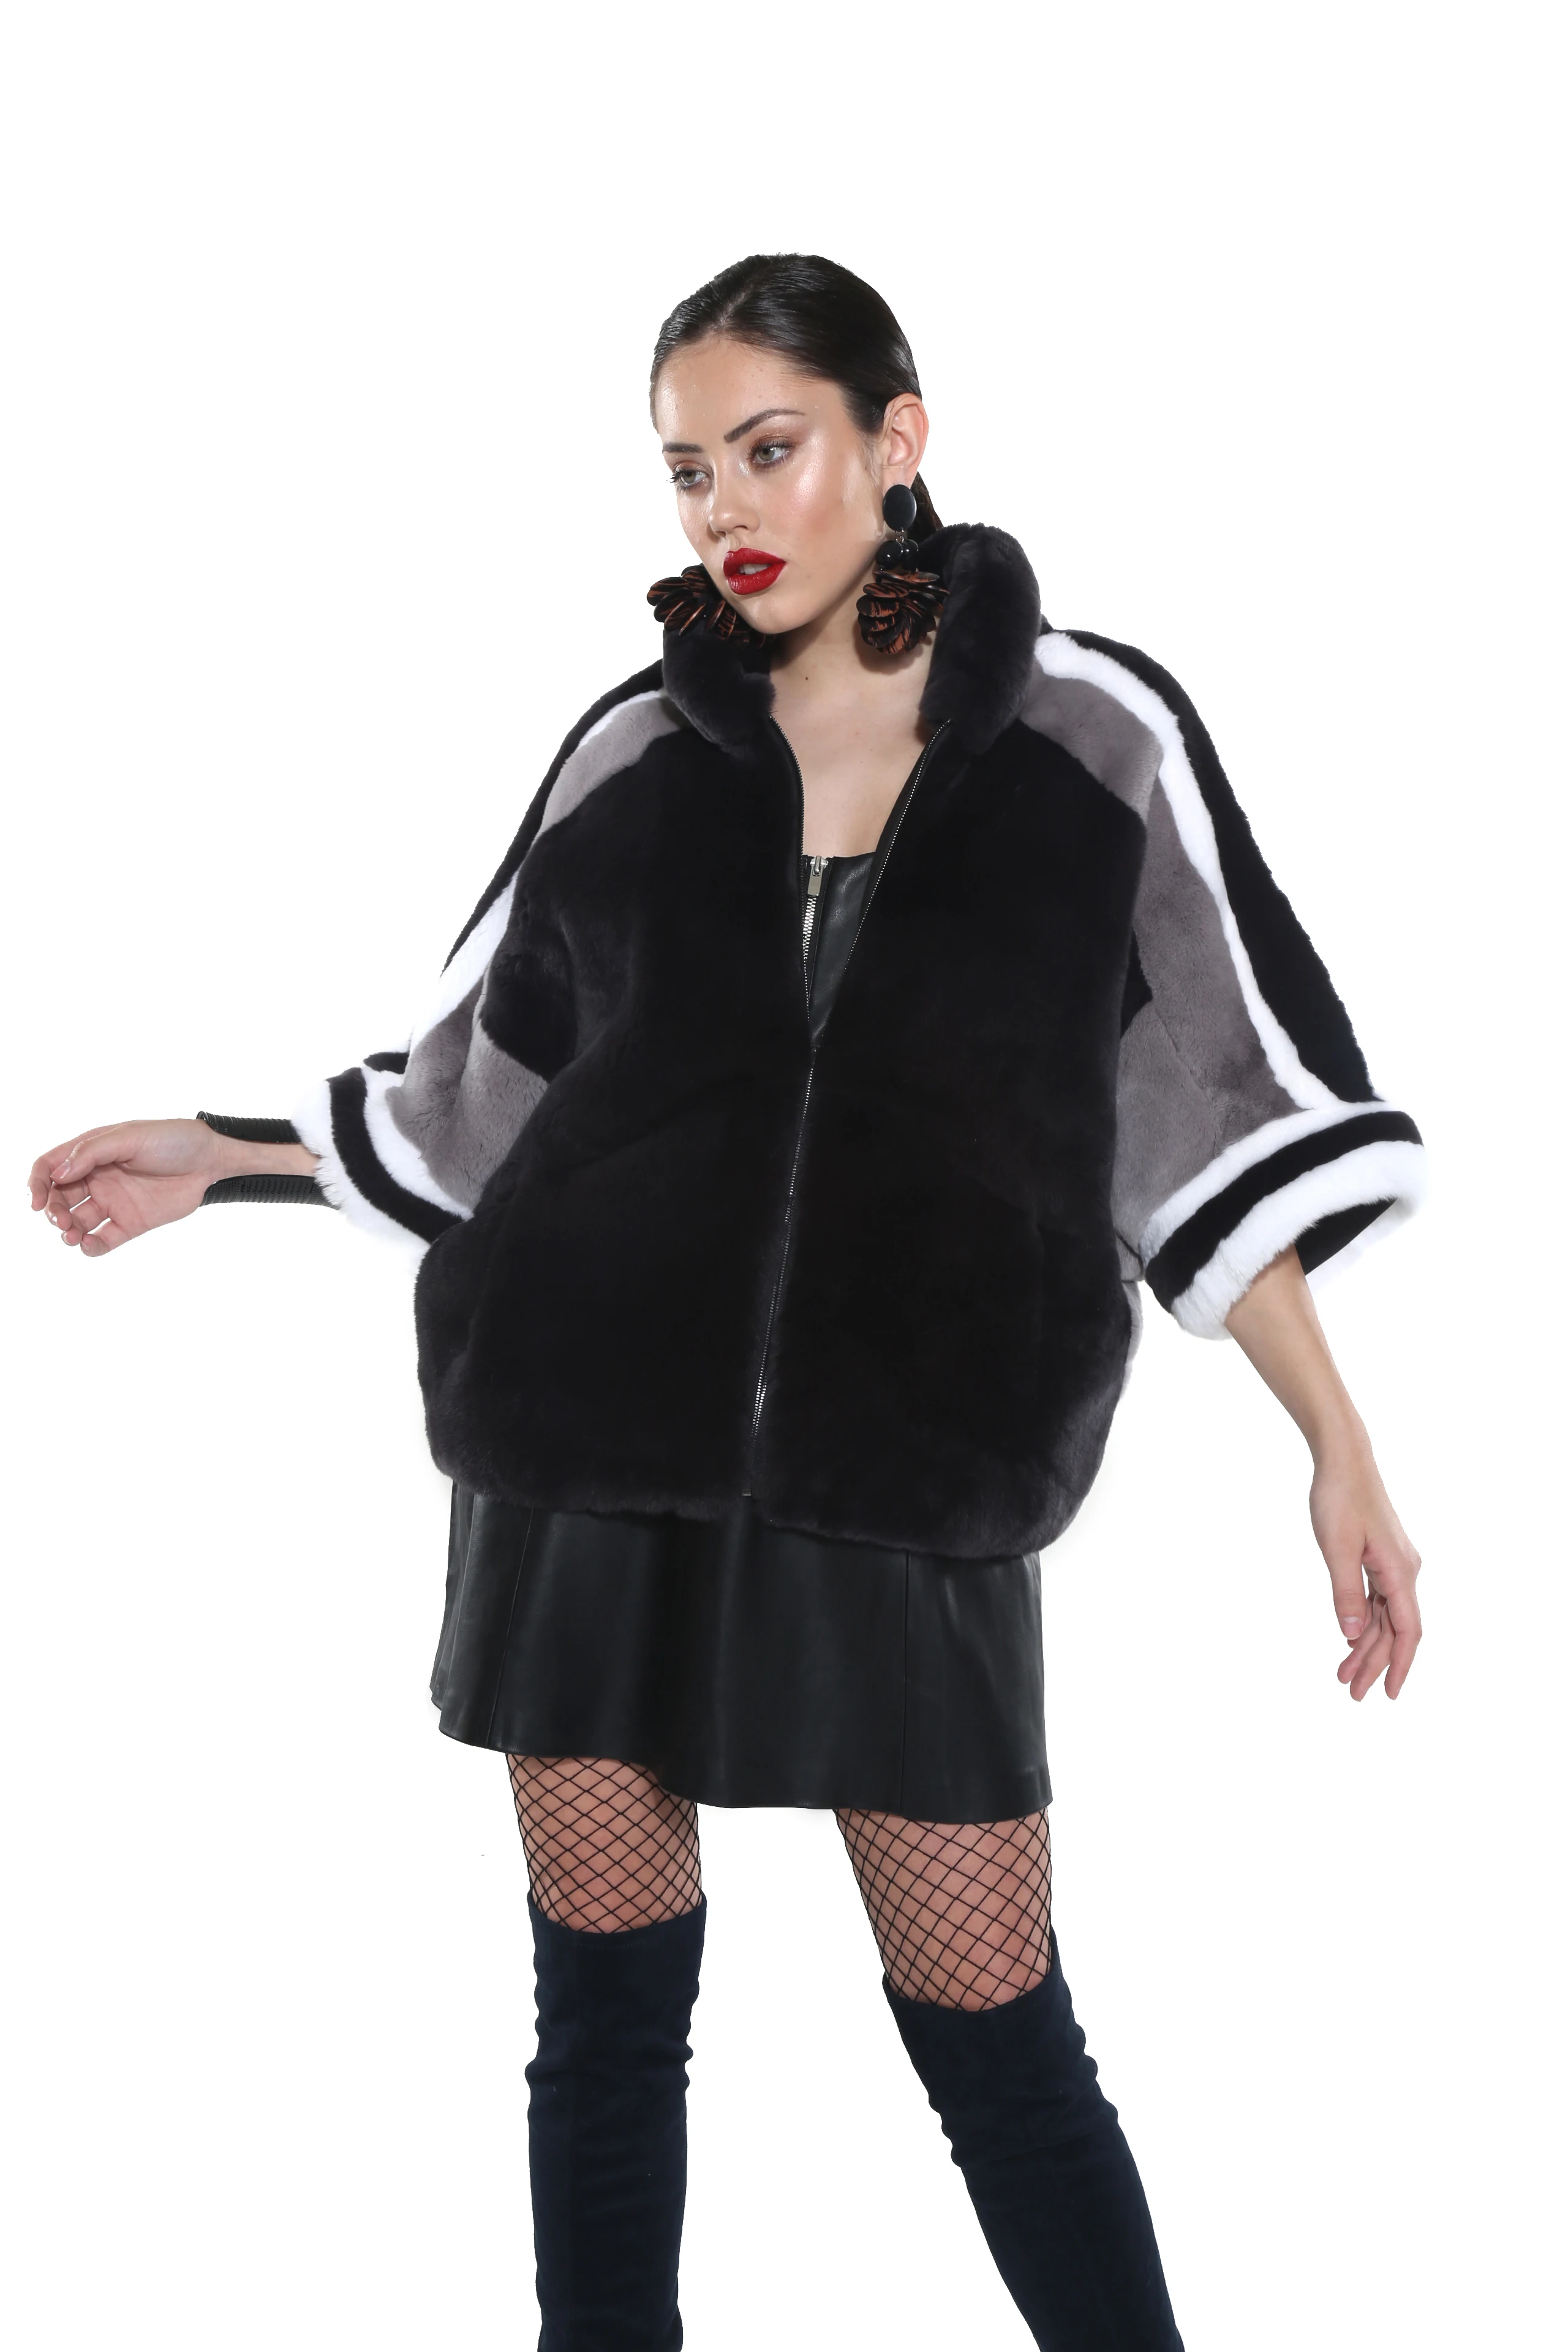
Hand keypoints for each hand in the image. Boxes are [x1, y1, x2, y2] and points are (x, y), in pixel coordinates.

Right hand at [27, 1118, 233, 1256]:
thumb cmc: (172, 1139)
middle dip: (52, 1211)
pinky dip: (91, 1247)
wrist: (211, 1160)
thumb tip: (58, 1173)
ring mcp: (113, 1202)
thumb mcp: (130, 1137)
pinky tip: (89, 1246)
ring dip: (67, 1231)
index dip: (36, 1184)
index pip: (50, 1168)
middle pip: (59, 1198)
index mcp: (91, 1153)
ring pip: (77, 1221)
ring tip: (72, 1236)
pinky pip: (103, 1240)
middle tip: (61, 1221)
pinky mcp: (130, 1223)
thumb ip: (92, 1152)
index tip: (35, 1202)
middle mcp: (97, 1178)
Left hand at [1309, 1437, 1422, 1700]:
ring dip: (1366, 1646)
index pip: (1407, 1631)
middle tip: (1351, 1694)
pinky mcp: (1381, 1558)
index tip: (1389, 1694)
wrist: (1344, 1460)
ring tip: (1342, 1674)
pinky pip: (1377, 1600)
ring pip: (1384, 1617)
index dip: (1401, 1666)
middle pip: (1395, 1629)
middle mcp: (1404, 1571)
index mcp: (1399, 1572)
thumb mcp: (1335, 1548)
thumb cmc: (1339, 1498)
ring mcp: (1394, 1565)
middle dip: (1375, 1664)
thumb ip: (1344, 1593)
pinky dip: (1363, 1622)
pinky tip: (1349, 1639)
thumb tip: (1349, 1636)